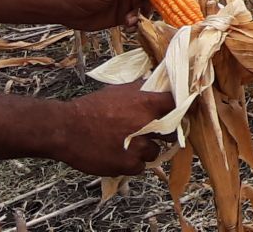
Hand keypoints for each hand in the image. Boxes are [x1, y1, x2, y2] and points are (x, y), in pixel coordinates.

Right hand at [49, 82, 175, 175]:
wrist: (66, 129)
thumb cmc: (91, 107)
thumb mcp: (119, 90)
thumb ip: (141, 89)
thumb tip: (158, 84)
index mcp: (147, 103)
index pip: (178, 104)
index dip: (184, 107)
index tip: (186, 110)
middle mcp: (147, 125)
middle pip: (172, 132)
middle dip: (163, 132)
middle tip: (151, 131)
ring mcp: (138, 147)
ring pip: (155, 152)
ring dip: (145, 149)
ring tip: (128, 144)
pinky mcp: (127, 165)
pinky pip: (140, 167)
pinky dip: (133, 163)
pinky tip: (119, 154)